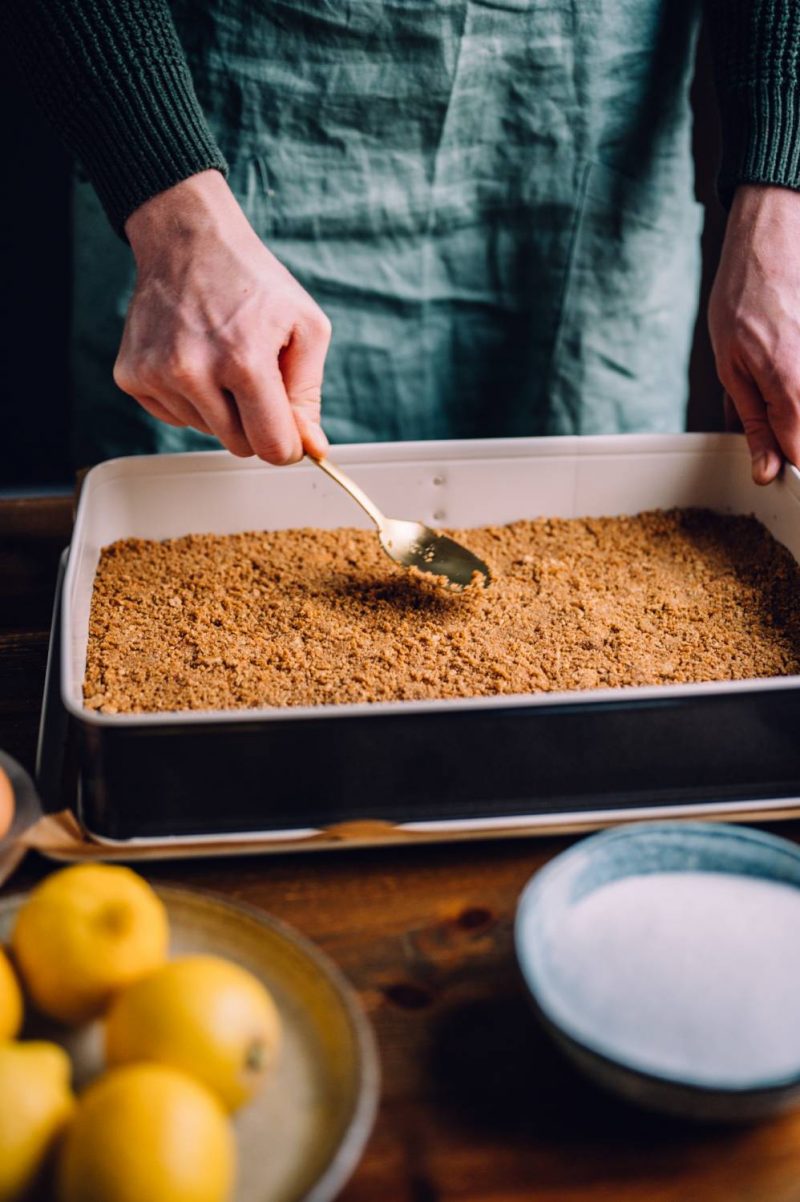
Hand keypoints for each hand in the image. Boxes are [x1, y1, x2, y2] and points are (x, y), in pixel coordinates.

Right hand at [115, 170, 330, 462]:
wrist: (189, 240)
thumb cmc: (254, 283)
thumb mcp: (305, 328)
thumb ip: (309, 395)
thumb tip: (311, 449)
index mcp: (243, 361)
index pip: (271, 446)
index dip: (288, 446)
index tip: (291, 433)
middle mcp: (192, 371)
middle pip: (239, 445)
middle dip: (255, 422)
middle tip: (255, 375)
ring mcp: (155, 374)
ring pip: (206, 431)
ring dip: (221, 408)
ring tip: (221, 356)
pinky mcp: (130, 376)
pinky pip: (175, 417)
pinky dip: (190, 399)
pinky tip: (195, 358)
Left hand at [709, 184, 799, 484]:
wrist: (774, 234)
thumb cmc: (745, 294)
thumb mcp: (731, 366)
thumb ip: (755, 422)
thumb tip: (766, 472)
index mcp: (792, 387)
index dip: (790, 466)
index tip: (779, 465)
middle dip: (796, 435)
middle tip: (778, 420)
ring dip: (796, 410)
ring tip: (779, 379)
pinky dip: (797, 383)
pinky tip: (786, 365)